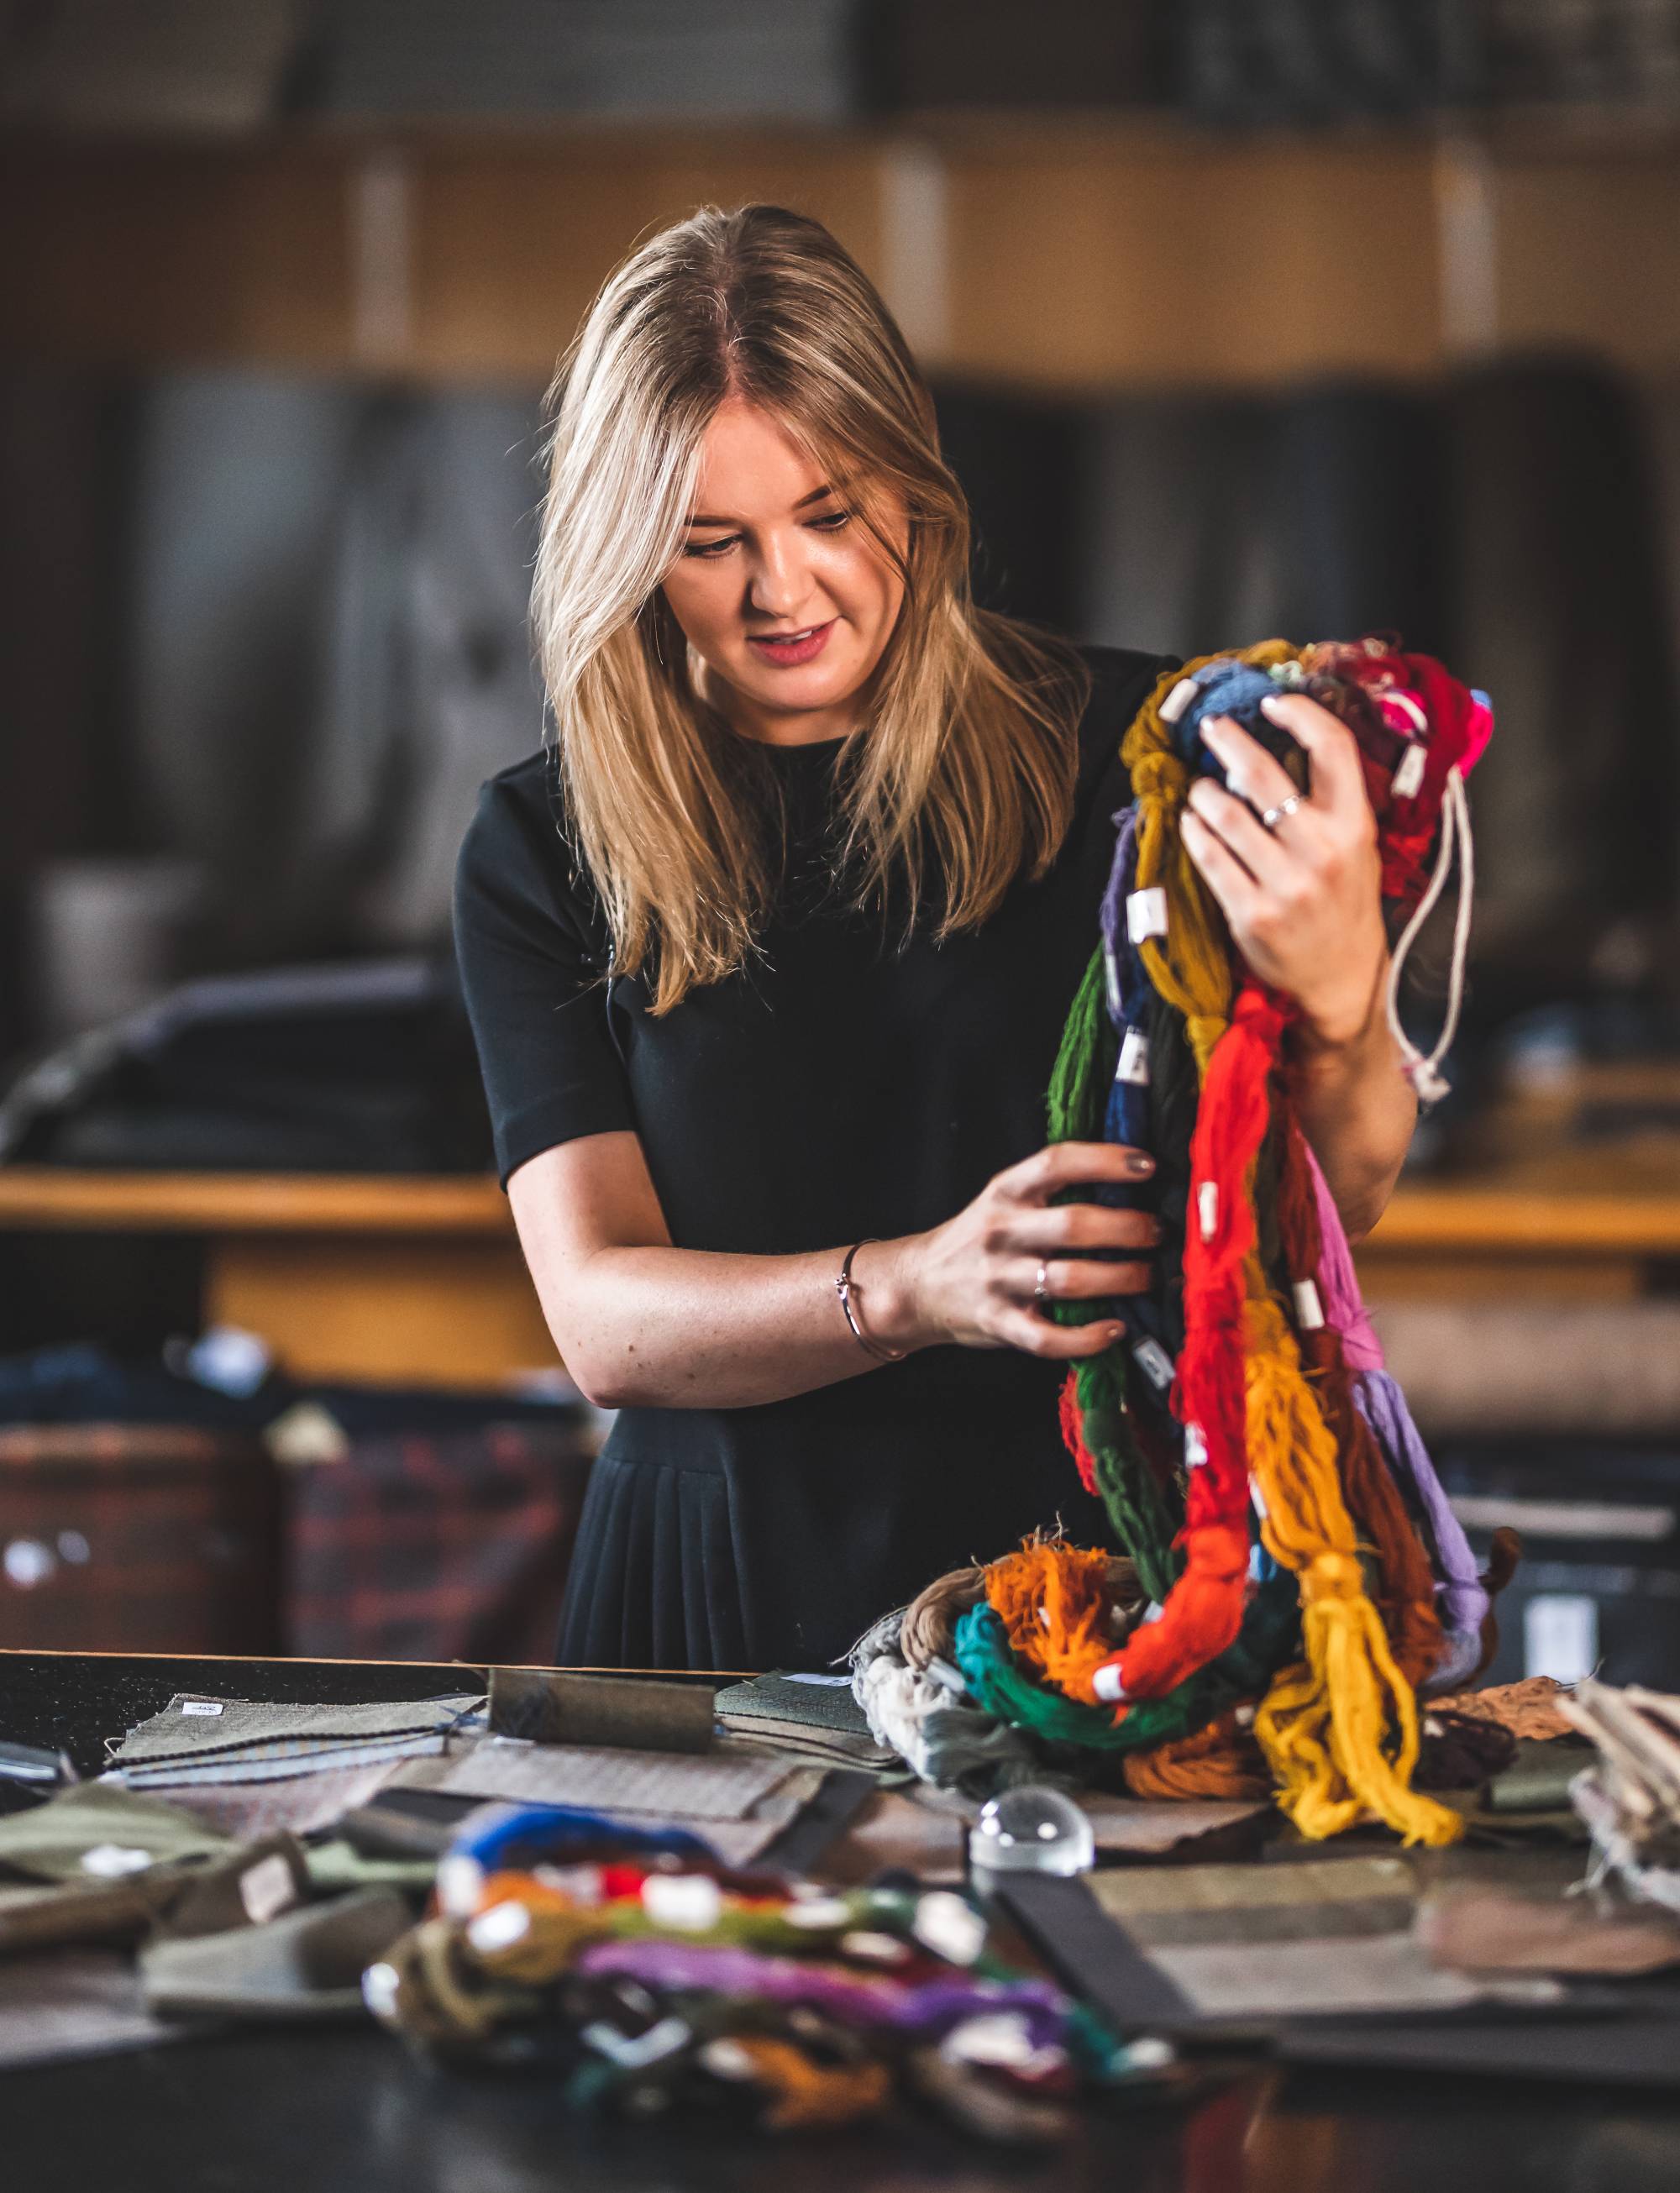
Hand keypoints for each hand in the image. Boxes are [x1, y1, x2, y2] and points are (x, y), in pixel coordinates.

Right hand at [867, 1142, 1159, 1359]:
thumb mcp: (1004, 1200)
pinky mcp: (997, 1323)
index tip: (1149, 1167)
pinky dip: (1088, 1337)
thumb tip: (1132, 1181)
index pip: (1057, 1162)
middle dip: (1130, 1229)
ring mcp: (998, 1279)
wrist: (918, 1285)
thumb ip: (1052, 1191)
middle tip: (1160, 1233)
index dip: (1106, 1161)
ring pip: (1070, 1280)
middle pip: (1075, 1225)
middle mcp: (1001, 1230)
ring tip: (1149, 1278)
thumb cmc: (980, 1239)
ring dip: (1122, 1279)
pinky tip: (1115, 1329)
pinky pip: (1049, 1337)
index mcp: (1005, 1191)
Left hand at [1180, 693, 1387, 1046]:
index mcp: (1354, 826)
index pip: (1333, 747)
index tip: (1272, 704)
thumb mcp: (1357, 847)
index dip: (1300, 713)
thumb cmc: (1345, 903)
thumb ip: (1330, 801)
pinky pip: (1209, 857)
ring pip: (1226, 814)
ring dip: (1204, 792)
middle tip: (1211, 729)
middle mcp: (1321, 851)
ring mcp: (1284, 884)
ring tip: (1201, 789)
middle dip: (1228, 741)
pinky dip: (1194, 831)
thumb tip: (1279, 743)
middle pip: (1264, 774)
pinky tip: (1192, 822)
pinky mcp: (1249, 913)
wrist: (1341, 976)